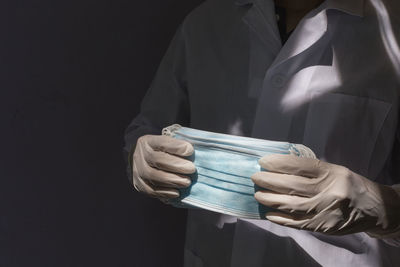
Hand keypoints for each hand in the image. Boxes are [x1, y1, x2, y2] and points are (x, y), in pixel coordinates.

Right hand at [132, 135, 195, 199]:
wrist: (141, 161)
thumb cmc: (160, 151)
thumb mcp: (166, 143)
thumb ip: (178, 146)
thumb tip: (192, 152)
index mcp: (148, 141)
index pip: (162, 143)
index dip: (176, 147)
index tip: (190, 151)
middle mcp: (140, 155)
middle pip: (157, 160)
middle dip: (176, 165)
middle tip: (191, 169)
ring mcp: (137, 171)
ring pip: (153, 177)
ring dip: (172, 180)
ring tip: (187, 182)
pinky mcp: (139, 185)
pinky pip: (151, 190)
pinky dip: (165, 192)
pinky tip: (177, 193)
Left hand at [252, 154, 399, 235]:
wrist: (374, 209)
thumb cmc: (350, 185)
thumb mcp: (335, 170)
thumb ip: (311, 169)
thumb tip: (280, 166)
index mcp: (331, 173)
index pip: (300, 165)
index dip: (279, 163)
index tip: (263, 161)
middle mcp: (329, 190)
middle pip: (293, 185)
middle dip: (269, 180)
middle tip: (255, 177)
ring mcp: (326, 210)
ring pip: (292, 205)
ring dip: (271, 200)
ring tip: (258, 194)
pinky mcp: (324, 226)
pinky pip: (298, 223)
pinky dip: (282, 219)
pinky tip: (269, 213)